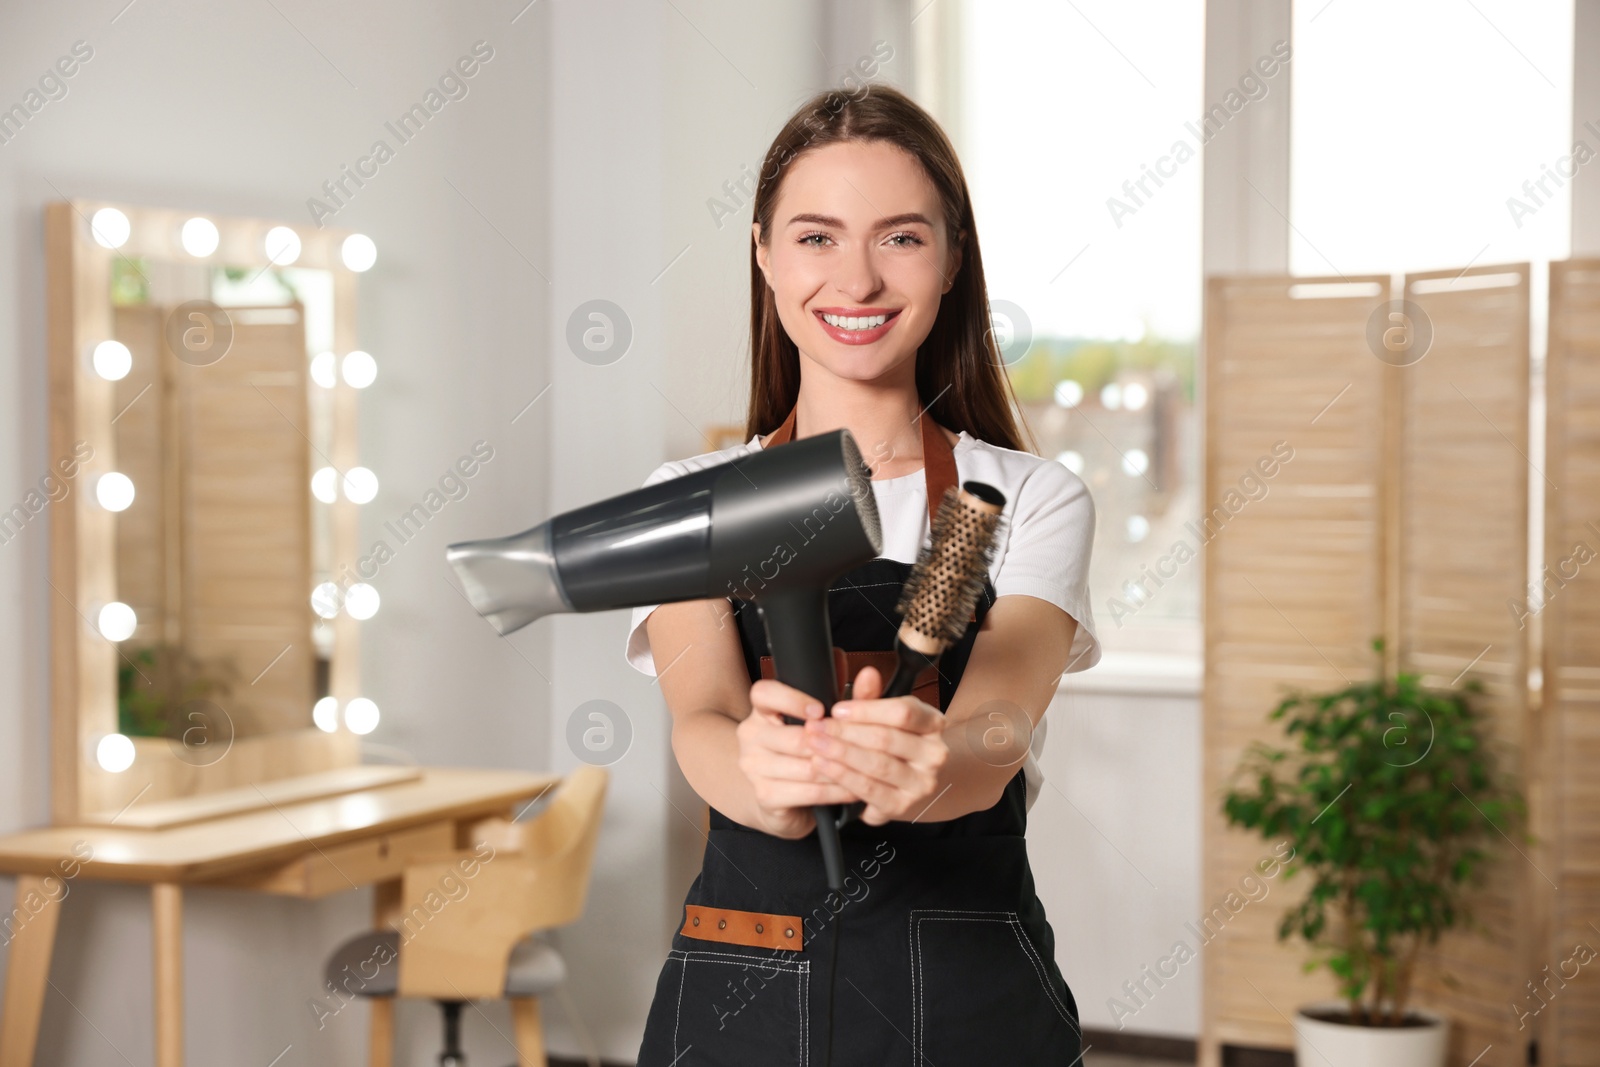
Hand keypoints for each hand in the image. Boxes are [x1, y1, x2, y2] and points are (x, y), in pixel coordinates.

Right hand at [737, 679, 859, 838]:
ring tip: (866, 770)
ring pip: (806, 768)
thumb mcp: (824, 724)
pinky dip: (836, 792)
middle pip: (794, 738)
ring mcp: (754, 767)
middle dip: (833, 745)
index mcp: (762, 711)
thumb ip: (849, 700)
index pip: (764, 694)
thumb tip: (870, 675)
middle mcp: (751, 735)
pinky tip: (853, 790)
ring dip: (841, 770)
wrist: (782, 800)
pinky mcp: (765, 796)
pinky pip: (809, 792)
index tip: (820, 711)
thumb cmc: (805, 753)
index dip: (791, 699)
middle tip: (863, 748)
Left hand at [804, 665, 948, 825]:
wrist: (901, 778)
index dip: (866, 710)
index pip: (903, 713)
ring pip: (877, 766)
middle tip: (815, 727)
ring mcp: (921, 783)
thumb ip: (872, 697)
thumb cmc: (888, 740)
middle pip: (886, 740)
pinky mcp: (902, 806)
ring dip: (840, 755)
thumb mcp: (881, 715)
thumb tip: (867, 674)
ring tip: (814, 745)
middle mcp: (934, 754)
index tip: (836, 709)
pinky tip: (823, 767)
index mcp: (933, 723)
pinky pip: (869, 791)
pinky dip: (843, 778)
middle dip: (844, 732)